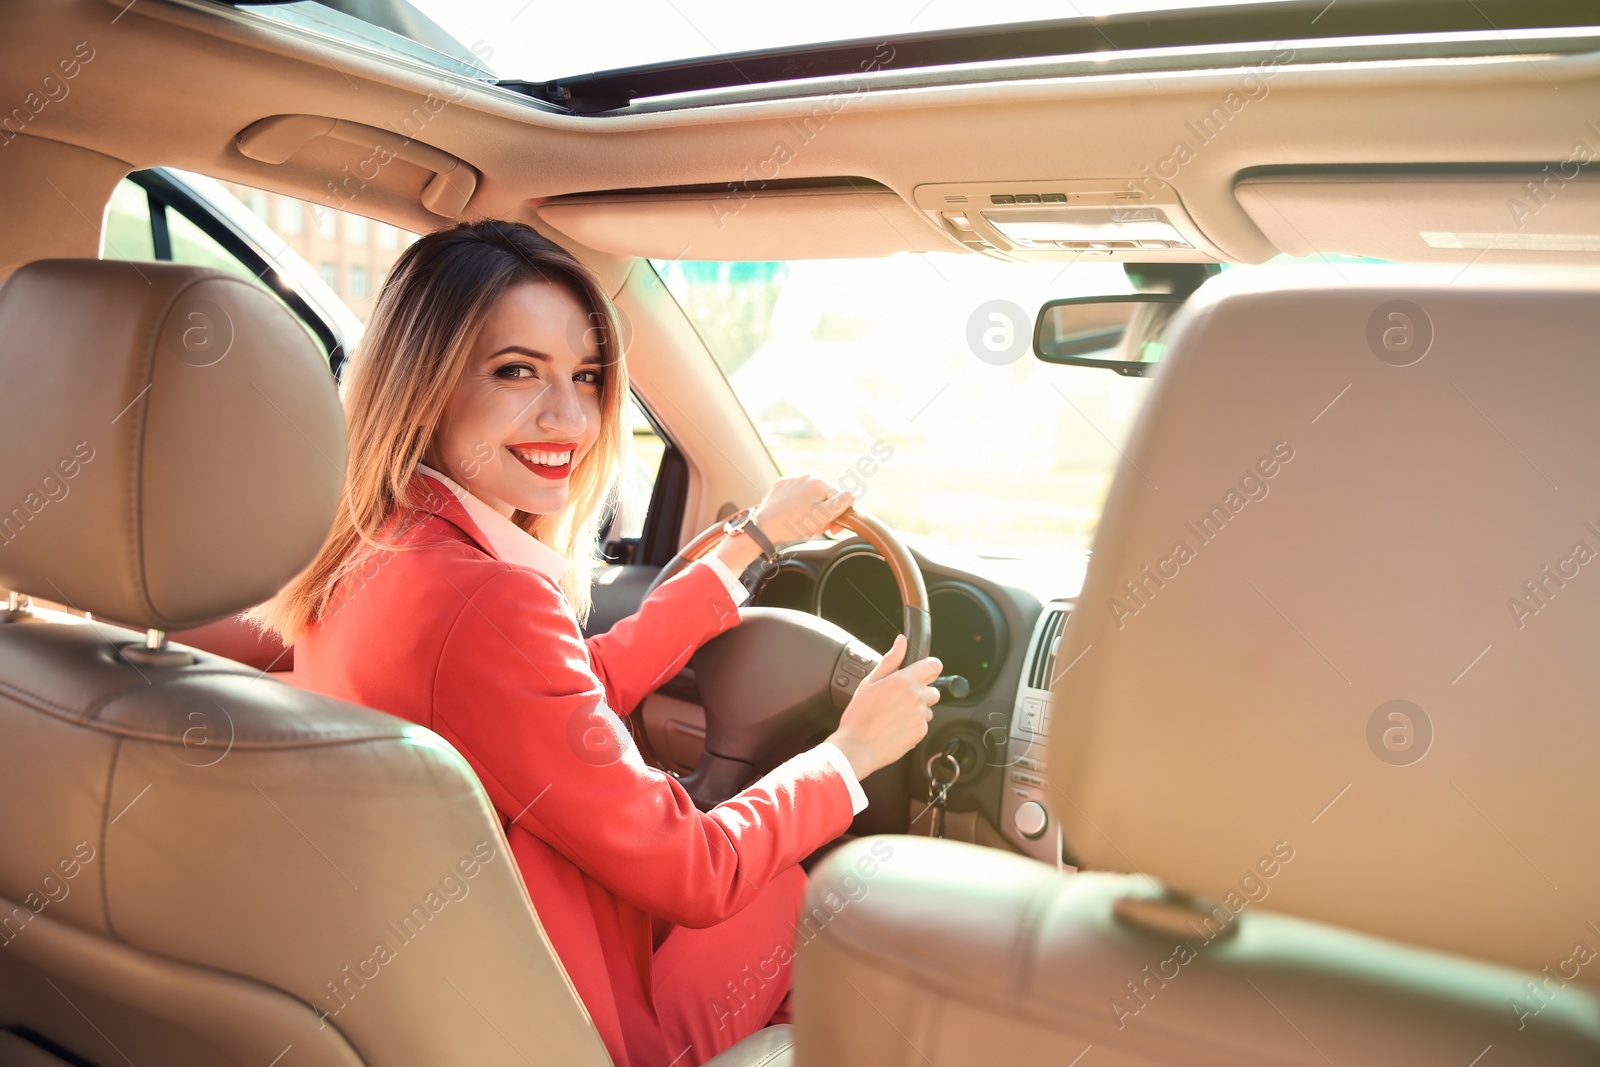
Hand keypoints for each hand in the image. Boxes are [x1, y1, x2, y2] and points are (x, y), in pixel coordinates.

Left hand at [752, 474, 853, 545]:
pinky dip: (798, 506)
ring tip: (804, 526)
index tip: (831, 530)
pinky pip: (796, 495)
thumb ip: (841, 504)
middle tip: (817, 530)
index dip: (838, 516)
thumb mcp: (823, 516)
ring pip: (810, 497)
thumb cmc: (793, 523)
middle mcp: (806, 476)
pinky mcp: (781, 486)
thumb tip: (851, 496)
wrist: (764, 527)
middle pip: (824, 498)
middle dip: (824, 515)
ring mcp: (792, 480)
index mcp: (819, 482)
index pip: (839, 499)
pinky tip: (793, 517)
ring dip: (812, 512)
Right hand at [825, 634, 942, 780]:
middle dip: (920, 692)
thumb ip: (890, 660)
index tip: (922, 672)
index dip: (929, 668)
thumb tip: (901, 641)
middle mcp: (916, 697)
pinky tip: (896, 727)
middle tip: (900, 699)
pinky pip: (923, 724)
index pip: (933, 666)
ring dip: (917, 710)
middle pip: (933, 689)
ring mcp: (920, 716)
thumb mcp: (870, 682)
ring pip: (928, 708)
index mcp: (904, 681)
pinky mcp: (921, 732)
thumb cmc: (859, 716)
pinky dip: (913, 725)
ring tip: (895, 715)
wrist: (857, 747)